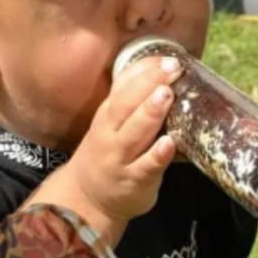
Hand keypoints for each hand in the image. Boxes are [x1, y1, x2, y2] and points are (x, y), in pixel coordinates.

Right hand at [24, 55, 182, 244]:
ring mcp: (121, 158)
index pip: (122, 87)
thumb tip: (162, 67)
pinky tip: (169, 144)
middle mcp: (110, 133)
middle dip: (148, 84)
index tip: (165, 57)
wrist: (86, 200)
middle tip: (171, 68)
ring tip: (167, 94)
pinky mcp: (134, 182)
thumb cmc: (108, 153)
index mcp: (108, 114)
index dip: (144, 70)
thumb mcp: (112, 122)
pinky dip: (157, 155)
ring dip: (150, 112)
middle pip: (126, 104)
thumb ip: (133, 99)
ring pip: (134, 133)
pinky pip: (145, 167)